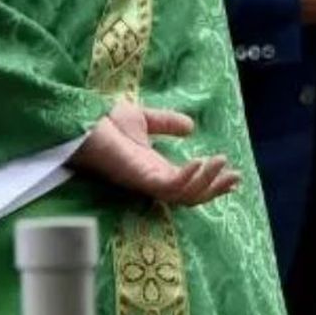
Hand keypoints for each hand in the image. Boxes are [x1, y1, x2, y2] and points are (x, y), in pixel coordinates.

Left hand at [70, 101, 239, 205]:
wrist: (80, 121)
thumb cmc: (103, 122)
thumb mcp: (142, 118)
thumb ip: (166, 123)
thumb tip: (191, 127)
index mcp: (154, 169)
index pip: (188, 183)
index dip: (211, 181)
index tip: (233, 174)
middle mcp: (151, 179)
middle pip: (190, 196)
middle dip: (215, 188)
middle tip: (235, 177)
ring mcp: (144, 181)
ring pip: (183, 195)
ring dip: (207, 183)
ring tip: (222, 164)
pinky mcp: (138, 177)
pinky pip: (168, 186)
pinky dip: (187, 178)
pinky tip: (199, 161)